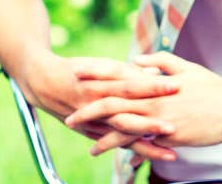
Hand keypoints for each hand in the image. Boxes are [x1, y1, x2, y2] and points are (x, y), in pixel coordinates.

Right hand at [18, 51, 178, 161]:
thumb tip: (156, 71)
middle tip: (174, 127)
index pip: (131, 84)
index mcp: (101, 83)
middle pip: (127, 115)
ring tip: (170, 154)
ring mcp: (94, 122)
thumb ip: (130, 70)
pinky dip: (134, 151)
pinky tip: (153, 157)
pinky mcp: (91, 133)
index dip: (154, 86)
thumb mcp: (102, 65)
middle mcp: (97, 105)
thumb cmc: (79, 69)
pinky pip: (115, 145)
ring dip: (146, 146)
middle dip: (150, 123)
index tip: (178, 85)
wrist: (44, 83)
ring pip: (123, 137)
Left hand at [66, 52, 221, 156]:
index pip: (119, 75)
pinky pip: (144, 145)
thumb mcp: (186, 68)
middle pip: (113, 103)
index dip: (96, 73)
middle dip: (88, 110)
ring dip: (103, 138)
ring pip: (124, 128)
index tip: (76, 72)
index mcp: (155, 82)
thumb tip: (137, 59)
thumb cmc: (213, 87)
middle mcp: (153, 100)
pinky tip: (120, 159)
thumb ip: (160, 61)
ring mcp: (160, 119)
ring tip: (89, 145)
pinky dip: (130, 151)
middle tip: (68, 116)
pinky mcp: (169, 136)